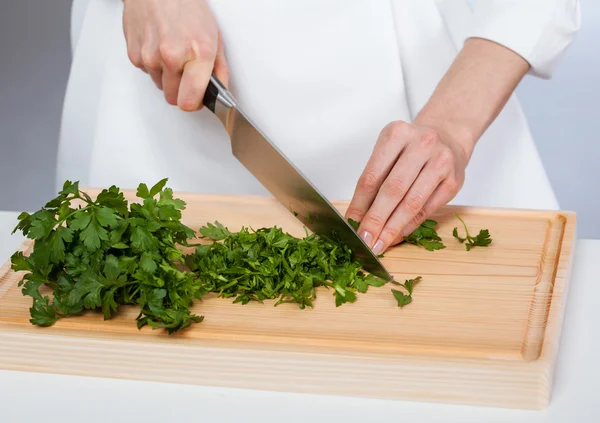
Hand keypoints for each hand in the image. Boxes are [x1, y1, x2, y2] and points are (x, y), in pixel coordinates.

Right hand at [123, 0, 228, 110]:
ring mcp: (150, 56)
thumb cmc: (186, 6)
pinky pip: (147, 73)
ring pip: (160, 86)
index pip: (189, 101)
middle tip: (186, 74)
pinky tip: (159, 47)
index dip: (193, 103)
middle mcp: (172, 56)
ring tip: (173, 54)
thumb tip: (219, 92)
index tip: (196, 99)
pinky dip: (153, 66)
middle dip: (181, 91)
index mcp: (197, 54)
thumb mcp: (214, 36)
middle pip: (173, 99)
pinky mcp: (134, 54)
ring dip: (167, 77)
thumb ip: (219, 69)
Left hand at [345, 121, 469, 254]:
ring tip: (380, 243)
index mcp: (396, 134)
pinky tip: (398, 234)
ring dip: (393, 228)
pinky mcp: (454, 180)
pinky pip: (428, 209)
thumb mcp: (388, 153)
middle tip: (365, 241)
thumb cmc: (411, 148)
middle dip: (376, 220)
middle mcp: (422, 144)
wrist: (448, 135)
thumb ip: (374, 182)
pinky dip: (410, 225)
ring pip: (412, 202)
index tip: (351, 225)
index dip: (359, 205)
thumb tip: (358, 219)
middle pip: (392, 190)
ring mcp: (441, 162)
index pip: (372, 177)